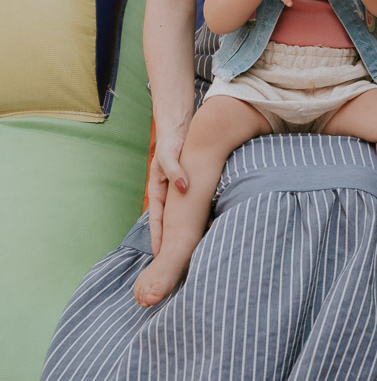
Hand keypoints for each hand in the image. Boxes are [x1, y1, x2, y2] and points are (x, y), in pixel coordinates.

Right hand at [148, 132, 188, 255]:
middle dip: (168, 242)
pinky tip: (203, 227)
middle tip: (172, 263)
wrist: (180, 129)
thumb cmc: (170, 142)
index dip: (158, 238)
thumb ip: (175, 170)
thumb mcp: (170, 155)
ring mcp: (176, 192)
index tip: (159, 256)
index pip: (157, 219)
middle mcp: (166, 194)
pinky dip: (194, 218)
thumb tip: (184, 188)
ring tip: (187, 253)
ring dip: (181, 232)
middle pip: (168, 223)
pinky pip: (190, 207)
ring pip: (179, 217)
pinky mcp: (187, 188)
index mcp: (157, 190)